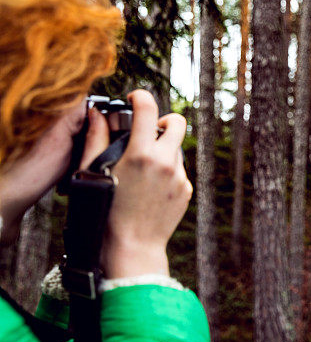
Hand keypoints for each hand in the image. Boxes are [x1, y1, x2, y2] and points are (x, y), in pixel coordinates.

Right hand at [97, 90, 190, 278]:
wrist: (132, 245)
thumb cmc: (107, 209)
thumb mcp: (93, 171)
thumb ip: (97, 138)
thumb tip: (97, 113)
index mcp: (141, 153)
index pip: (147, 107)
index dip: (140, 96)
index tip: (134, 99)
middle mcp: (165, 161)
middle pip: (177, 122)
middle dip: (163, 120)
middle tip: (149, 131)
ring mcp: (179, 176)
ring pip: (177, 148)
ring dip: (164, 149)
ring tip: (143, 168)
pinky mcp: (186, 190)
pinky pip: (179, 170)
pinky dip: (167, 171)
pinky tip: (150, 188)